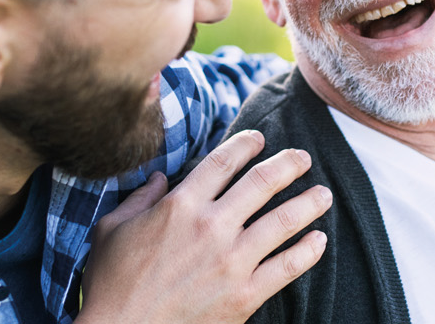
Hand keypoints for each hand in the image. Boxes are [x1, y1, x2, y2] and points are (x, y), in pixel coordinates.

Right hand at [77, 130, 332, 323]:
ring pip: (284, 221)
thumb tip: (159, 178)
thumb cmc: (110, 285)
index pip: (223, 162)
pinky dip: (308, 251)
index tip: (259, 139)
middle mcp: (211, 227)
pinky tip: (319, 241)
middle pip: (262, 182)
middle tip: (303, 158)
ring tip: (324, 194)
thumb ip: (138, 198)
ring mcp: (232, 261)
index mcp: (180, 206)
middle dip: (289, 164)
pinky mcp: (245, 296)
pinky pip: (287, 268)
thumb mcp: (111, 230)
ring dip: (309, 203)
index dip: (245, 144)